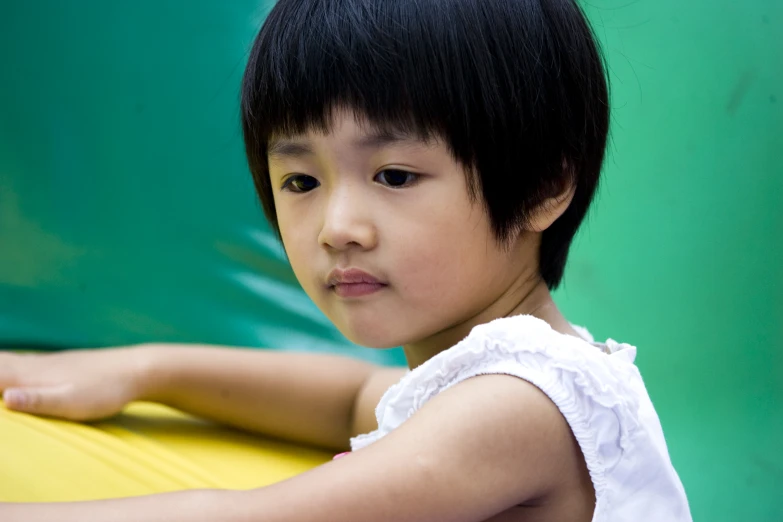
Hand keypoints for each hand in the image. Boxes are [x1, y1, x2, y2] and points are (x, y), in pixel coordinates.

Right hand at [0, 347, 150, 420]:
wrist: (137, 369)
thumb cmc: (106, 390)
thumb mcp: (73, 402)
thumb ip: (39, 401)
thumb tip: (6, 396)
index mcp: (31, 375)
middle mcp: (33, 364)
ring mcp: (45, 362)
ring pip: (5, 359)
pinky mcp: (56, 365)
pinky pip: (18, 361)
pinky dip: (2, 361)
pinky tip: (6, 364)